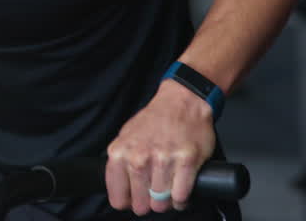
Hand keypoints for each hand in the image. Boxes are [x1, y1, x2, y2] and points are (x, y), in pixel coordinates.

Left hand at [105, 80, 216, 214]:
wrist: (182, 102)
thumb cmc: (155, 120)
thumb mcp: (125, 136)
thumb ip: (120, 164)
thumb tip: (121, 192)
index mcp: (120, 153)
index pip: (118, 198)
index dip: (128, 202)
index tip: (134, 200)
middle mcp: (139, 158)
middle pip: (141, 204)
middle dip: (148, 204)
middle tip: (153, 195)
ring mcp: (163, 160)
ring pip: (162, 203)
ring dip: (166, 202)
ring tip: (168, 189)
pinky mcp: (186, 162)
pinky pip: (181, 197)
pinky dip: (181, 199)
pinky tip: (179, 190)